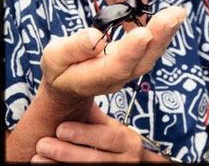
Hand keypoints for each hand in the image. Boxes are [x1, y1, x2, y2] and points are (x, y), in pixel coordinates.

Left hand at [31, 103, 168, 162]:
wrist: (133, 165)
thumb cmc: (118, 144)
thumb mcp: (114, 128)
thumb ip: (96, 116)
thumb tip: (76, 88)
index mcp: (129, 140)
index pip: (106, 136)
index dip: (83, 133)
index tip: (60, 128)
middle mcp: (128, 159)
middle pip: (95, 157)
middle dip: (67, 151)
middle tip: (43, 144)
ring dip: (60, 165)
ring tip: (38, 158)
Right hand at [41, 6, 185, 104]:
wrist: (69, 85)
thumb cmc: (60, 68)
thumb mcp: (55, 58)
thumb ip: (73, 48)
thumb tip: (94, 35)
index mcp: (93, 77)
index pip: (116, 67)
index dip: (130, 51)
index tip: (143, 33)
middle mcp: (116, 78)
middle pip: (142, 61)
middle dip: (158, 37)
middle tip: (173, 16)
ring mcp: (128, 71)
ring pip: (151, 55)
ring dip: (166, 34)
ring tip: (178, 12)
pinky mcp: (134, 62)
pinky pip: (151, 49)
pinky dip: (163, 33)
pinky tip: (172, 17)